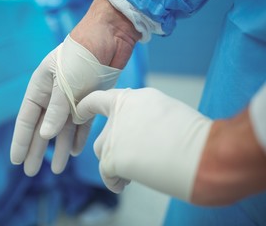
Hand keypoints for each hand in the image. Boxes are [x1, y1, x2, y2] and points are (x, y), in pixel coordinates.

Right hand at [10, 0, 140, 176]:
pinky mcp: (91, 100)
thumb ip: (56, 109)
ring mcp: (73, 99)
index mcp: (41, 87)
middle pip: (43, 128)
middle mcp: (55, 95)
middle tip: (31, 172)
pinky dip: (79, 136)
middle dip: (38, 150)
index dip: (21, 140)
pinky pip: (82, 123)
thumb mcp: (65, 81)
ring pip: (63, 129)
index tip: (16, 160)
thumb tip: (46, 135)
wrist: (109, 37)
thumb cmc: (81, 54)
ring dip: (60, 147)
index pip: (27, 118)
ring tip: (57, 169)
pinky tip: (75, 150)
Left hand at [76, 88, 211, 200]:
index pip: (100, 99)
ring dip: (116, 165)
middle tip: (135, 159)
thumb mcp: (165, 112)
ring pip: (104, 154)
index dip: (86, 106)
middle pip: (104, 137)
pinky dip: (115, 181)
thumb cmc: (192, 135)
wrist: (202, 153)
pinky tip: (126, 183)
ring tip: (138, 172)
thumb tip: (134, 132)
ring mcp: (114, 136)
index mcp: (133, 99)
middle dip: (114, 150)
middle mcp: (119, 114)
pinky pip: (107, 174)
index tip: (78, 112)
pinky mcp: (113, 158)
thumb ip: (143, 117)